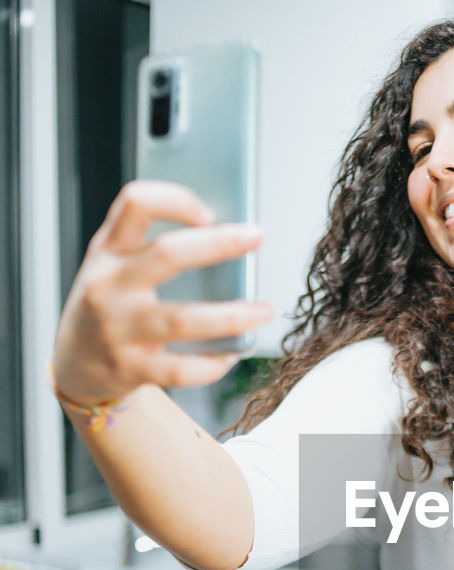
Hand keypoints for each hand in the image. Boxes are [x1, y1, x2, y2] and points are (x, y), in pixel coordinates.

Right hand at [53, 180, 272, 406]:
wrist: (74, 363)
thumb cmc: (108, 305)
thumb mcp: (113, 265)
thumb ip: (150, 246)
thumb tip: (226, 237)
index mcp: (107, 252)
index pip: (135, 204)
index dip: (176, 200)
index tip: (209, 213)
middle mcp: (108, 286)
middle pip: (167, 255)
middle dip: (219, 244)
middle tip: (256, 238)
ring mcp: (118, 329)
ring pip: (184, 319)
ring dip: (233, 315)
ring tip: (263, 312)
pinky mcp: (130, 369)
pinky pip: (183, 369)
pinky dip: (214, 363)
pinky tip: (231, 354)